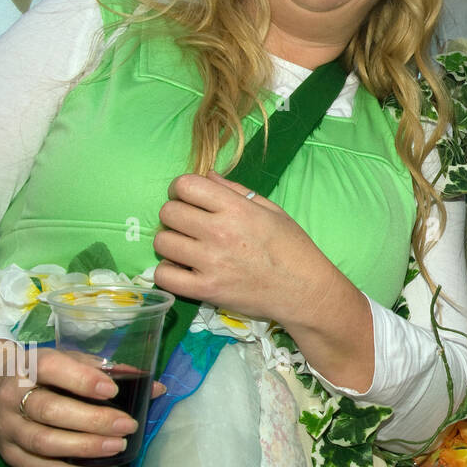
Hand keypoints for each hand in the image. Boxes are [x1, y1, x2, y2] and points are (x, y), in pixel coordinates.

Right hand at [0, 341, 163, 466]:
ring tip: (118, 446)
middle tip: (127, 425)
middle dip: (92, 421)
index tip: (113, 391)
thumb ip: (109, 370)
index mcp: (29, 366)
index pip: (52, 369)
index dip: (83, 380)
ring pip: (44, 443)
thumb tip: (155, 387)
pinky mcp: (8, 456)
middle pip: (49, 411)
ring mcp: (8, 429)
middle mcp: (12, 397)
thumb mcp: (68, 359)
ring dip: (85, 448)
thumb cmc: (41, 372)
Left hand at [153, 172, 375, 389]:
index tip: (189, 198)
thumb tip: (207, 176)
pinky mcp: (205, 290)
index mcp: (237, 209)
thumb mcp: (272, 210)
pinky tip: (183, 270)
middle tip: (188, 225)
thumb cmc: (293, 248)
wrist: (304, 291)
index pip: (186, 185)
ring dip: (171, 242)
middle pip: (168, 212)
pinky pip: (164, 276)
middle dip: (175, 214)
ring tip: (187, 248)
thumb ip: (236, 191)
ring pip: (162, 242)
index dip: (181, 189)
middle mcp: (219, 232)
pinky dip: (168, 272)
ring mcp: (210, 263)